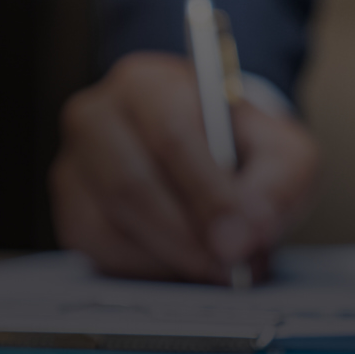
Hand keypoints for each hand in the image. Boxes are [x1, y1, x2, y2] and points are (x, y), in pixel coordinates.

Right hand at [51, 52, 318, 282]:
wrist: (214, 153)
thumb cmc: (243, 149)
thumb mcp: (283, 154)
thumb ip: (277, 187)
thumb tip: (244, 236)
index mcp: (149, 84)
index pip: (170, 136)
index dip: (206, 194)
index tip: (238, 239)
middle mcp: (97, 117)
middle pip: (129, 185)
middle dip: (184, 237)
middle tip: (226, 268)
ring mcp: (75, 166)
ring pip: (108, 227)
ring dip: (167, 258)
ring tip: (214, 268)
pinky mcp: (71, 211)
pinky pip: (98, 254)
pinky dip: (146, 270)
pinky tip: (181, 266)